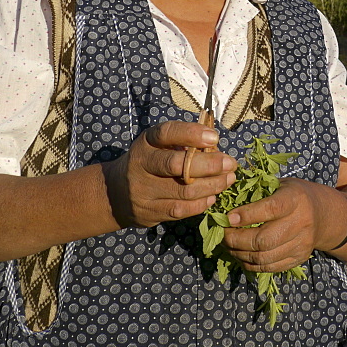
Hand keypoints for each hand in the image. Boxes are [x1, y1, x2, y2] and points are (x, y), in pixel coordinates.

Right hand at [103, 121, 236, 228]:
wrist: (116, 193)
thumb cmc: (148, 162)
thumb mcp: (158, 146)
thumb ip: (183, 144)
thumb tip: (216, 147)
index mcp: (145, 143)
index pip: (166, 133)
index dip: (191, 134)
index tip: (214, 136)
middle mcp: (141, 165)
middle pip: (176, 165)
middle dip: (208, 165)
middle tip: (230, 163)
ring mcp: (143, 191)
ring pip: (184, 191)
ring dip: (212, 186)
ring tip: (228, 179)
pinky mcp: (149, 212)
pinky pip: (181, 210)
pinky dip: (201, 204)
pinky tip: (213, 196)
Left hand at [221, 178, 327, 272]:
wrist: (322, 214)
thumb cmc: (294, 195)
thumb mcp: (280, 184)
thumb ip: (258, 191)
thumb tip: (226, 200)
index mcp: (295, 200)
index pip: (271, 209)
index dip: (247, 215)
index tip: (228, 218)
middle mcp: (301, 223)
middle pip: (264, 240)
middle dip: (236, 240)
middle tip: (222, 235)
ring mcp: (301, 244)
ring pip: (264, 257)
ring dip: (240, 254)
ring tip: (227, 246)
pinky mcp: (298, 258)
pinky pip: (270, 267)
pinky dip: (251, 264)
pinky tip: (241, 255)